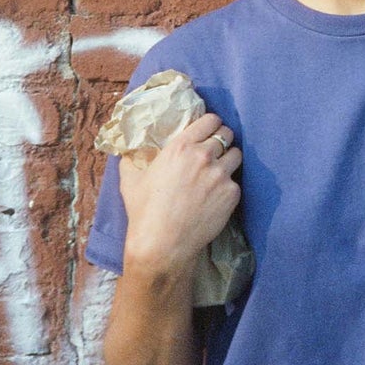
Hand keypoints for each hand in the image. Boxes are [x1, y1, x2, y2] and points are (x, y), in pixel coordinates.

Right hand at [118, 111, 241, 274]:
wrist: (162, 244)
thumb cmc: (143, 211)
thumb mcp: (130, 179)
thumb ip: (131, 159)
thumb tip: (128, 151)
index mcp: (181, 146)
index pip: (210, 120)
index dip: (211, 124)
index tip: (208, 131)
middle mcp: (204, 156)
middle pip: (227, 134)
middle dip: (222, 140)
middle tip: (216, 150)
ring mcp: (220, 175)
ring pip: (236, 155)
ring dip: (228, 160)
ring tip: (218, 171)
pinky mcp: (231, 194)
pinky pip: (235, 182)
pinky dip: (228, 186)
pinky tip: (216, 196)